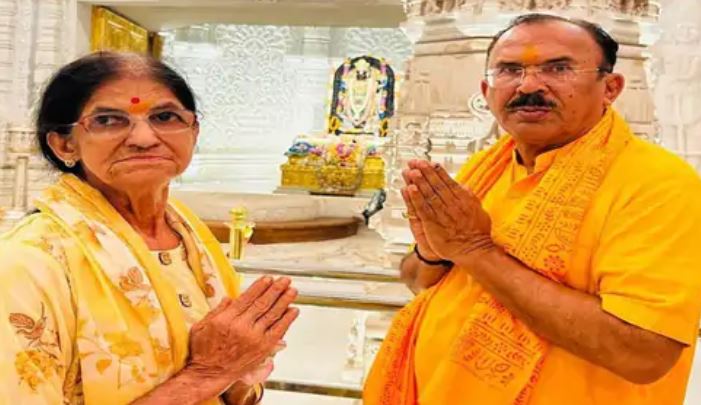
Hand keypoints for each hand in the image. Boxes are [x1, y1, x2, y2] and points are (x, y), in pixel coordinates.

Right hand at [187, 277, 298, 391]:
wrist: (209, 375)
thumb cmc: (203, 352)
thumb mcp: (201, 326)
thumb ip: (217, 310)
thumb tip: (230, 298)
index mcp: (226, 319)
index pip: (248, 298)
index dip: (260, 286)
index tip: (268, 278)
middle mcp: (242, 327)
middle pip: (263, 303)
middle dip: (276, 289)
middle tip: (285, 280)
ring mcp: (254, 338)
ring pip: (273, 314)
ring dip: (284, 300)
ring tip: (292, 290)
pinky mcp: (263, 348)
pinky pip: (278, 331)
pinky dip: (287, 320)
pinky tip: (293, 310)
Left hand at [402, 159, 494, 263]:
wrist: (474, 251)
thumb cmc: (477, 233)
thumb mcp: (479, 210)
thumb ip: (470, 197)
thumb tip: (464, 187)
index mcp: (462, 199)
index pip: (447, 181)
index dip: (436, 171)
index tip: (428, 163)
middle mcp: (451, 204)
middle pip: (435, 184)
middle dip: (424, 172)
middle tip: (416, 162)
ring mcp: (442, 214)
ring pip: (428, 194)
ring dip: (418, 181)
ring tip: (411, 170)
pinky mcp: (433, 224)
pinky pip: (422, 208)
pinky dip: (415, 198)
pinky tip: (409, 189)